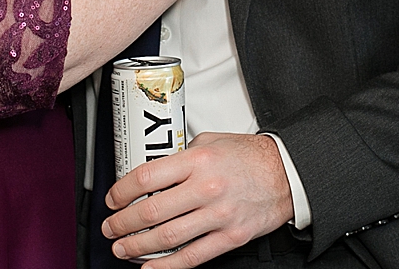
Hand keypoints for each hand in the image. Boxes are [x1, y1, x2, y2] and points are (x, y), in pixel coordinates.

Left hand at [102, 132, 293, 265]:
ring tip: (122, 248)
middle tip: (110, 227)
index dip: (122, 191)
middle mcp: (206, 188)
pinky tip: (150, 267)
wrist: (287, 174)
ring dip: (138, 246)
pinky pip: (192, 256)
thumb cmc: (250, 157)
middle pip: (152, 211)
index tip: (113, 199)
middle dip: (123, 223)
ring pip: (168, 237)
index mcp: (197, 161)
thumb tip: (154, 172)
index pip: (147, 177)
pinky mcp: (230, 237)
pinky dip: (167, 266)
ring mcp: (218, 216)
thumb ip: (182, 156)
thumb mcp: (211, 142)